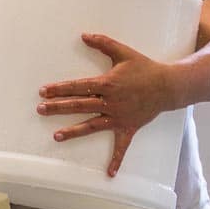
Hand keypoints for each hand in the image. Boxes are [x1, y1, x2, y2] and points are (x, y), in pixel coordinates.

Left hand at [36, 33, 175, 176]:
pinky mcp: (128, 127)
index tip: (43, 91)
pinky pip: (122, 146)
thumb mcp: (123, 53)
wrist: (169, 86)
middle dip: (58, 107)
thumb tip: (83, 35)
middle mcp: (110, 102)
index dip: (60, 88)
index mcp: (107, 83)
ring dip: (73, 131)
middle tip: (40, 109)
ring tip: (56, 136)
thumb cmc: (145, 68)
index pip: (78, 86)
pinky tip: (109, 173)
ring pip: (92, 125)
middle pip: (79, 105)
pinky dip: (117, 160)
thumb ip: (103, 43)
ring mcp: (118, 116)